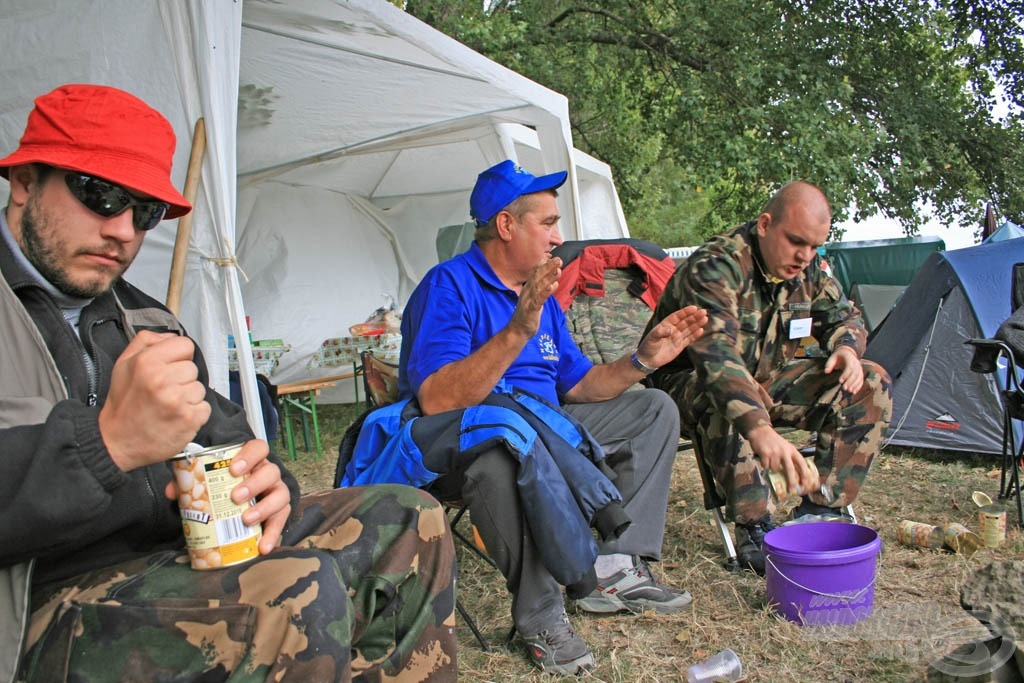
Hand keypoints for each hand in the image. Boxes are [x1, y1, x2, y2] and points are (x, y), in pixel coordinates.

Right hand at [100, 331, 210, 470]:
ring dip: (188, 397)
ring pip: (200, 388)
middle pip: (193, 368)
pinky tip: (176, 417)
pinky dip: (194, 413)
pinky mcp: (190, 419)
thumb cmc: (123, 404)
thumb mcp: (124, 364)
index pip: (186, 345)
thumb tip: (171, 336)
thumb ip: (147, 341)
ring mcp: (178, 400)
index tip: (168, 368)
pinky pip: (204, 407)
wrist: (118, 441)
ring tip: (168, 405)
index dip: (178, 357)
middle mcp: (163, 379)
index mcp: (147, 362)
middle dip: (181, 378)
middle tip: (164, 391)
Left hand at [163, 439, 290, 553]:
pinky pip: (281, 521)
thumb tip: (172, 492)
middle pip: (271, 472)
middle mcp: (268, 474)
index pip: (259, 448)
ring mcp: (275, 492)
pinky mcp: (279, 513)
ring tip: (247, 520)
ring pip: (281, 495)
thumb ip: (190, 482)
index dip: (250, 456)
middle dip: (254, 484)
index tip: (233, 469)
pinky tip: (263, 547)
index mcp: (252, 461)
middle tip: (235, 497)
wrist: (235, 503)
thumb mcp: (206, 481)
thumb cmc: (222, 487)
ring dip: (265, 508)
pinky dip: (273, 534)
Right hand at [509, 256, 561, 337]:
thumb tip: (553, 282)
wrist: (518, 331)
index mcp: (528, 289)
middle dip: (548, 268)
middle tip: (558, 259)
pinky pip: (539, 300)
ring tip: (557, 270)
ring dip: (549, 277)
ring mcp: (529, 300)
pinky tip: (551, 286)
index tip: (554, 258)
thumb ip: (543, 290)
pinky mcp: (531, 310)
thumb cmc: (528, 315)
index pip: (536, 274)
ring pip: (539, 286)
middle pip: (538, 277)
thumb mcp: (536, 300)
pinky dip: (545, 292)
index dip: (545, 266)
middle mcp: (527, 292)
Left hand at [635, 305, 707, 368]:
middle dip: (694, 317)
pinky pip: (689, 339)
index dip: (685, 312)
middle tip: (704, 312)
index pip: (677, 316)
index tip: (694, 308)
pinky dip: (695, 335)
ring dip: (697, 324)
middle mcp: (673, 330)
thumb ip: (661, 333)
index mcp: (665, 325)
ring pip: (689, 329)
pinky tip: (701, 330)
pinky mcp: (680, 346)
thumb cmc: (648, 347)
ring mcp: (677, 338)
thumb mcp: (652, 338)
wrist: (648, 361)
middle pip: (685, 322)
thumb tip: (671, 330)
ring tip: (705, 319)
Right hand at [747, 425, 819, 494]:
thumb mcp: (786, 447)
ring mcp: (775, 453)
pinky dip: (765, 466)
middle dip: (791, 481)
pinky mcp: (765, 454)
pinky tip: (764, 461)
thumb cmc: (775, 442)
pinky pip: (766, 466)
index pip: (802, 463)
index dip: (804, 474)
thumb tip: (794, 476)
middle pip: (790, 469)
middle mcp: (785, 452)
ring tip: (771, 464)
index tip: (805, 483)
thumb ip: (790, 458)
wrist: (761, 432)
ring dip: (773, 470)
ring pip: (775, 469)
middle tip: (791, 490)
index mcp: (792, 450)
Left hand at [825, 345, 864, 393]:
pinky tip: (854, 392)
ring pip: (859, 378)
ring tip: (849, 391)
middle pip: (855, 374)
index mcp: (850, 359)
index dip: (845, 375)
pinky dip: (858, 386)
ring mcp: (859, 368)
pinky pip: (861, 380)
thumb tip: (826, 371)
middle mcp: (857, 364)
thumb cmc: (838, 356)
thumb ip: (829, 364)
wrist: (847, 353)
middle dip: (850, 382)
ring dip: (855, 385)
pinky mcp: (860, 373)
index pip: (849, 367)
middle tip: (844, 388)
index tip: (840, 381)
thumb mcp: (832, 357)